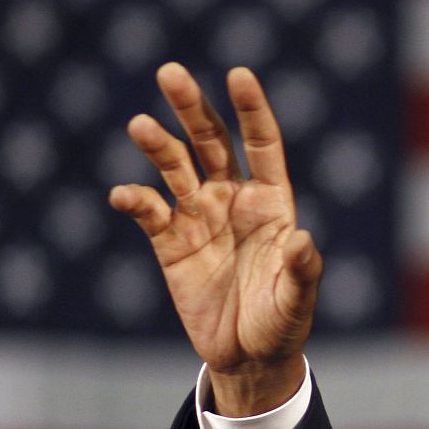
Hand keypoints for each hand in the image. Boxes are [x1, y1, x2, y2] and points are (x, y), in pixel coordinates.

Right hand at [108, 63, 320, 414]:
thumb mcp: (297, 301)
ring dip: (157, 145)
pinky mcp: (170, 243)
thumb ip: (302, 271)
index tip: (239, 74)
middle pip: (210, 141)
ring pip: (175, 167)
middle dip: (191, 107)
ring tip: (140, 125)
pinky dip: (135, 199)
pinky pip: (149, 212)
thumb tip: (303, 240)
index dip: (251, 109)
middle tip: (169, 72)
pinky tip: (125, 195)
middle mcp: (233, 198)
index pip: (261, 144)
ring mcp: (199, 216)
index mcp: (271, 202)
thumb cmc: (282, 323)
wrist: (248, 357)